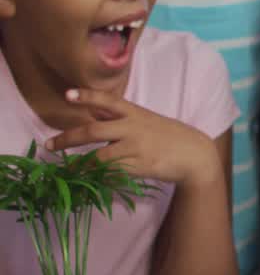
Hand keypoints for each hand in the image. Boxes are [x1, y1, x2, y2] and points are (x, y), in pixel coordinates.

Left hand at [46, 88, 221, 187]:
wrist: (194, 154)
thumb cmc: (168, 135)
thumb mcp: (146, 120)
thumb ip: (120, 117)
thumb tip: (92, 112)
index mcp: (135, 113)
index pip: (108, 101)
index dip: (87, 96)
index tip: (68, 94)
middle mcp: (133, 128)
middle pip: (93, 130)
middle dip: (67, 138)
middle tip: (49, 145)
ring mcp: (136, 148)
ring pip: (99, 157)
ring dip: (79, 165)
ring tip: (65, 170)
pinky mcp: (139, 167)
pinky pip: (112, 173)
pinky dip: (98, 177)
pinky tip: (88, 180)